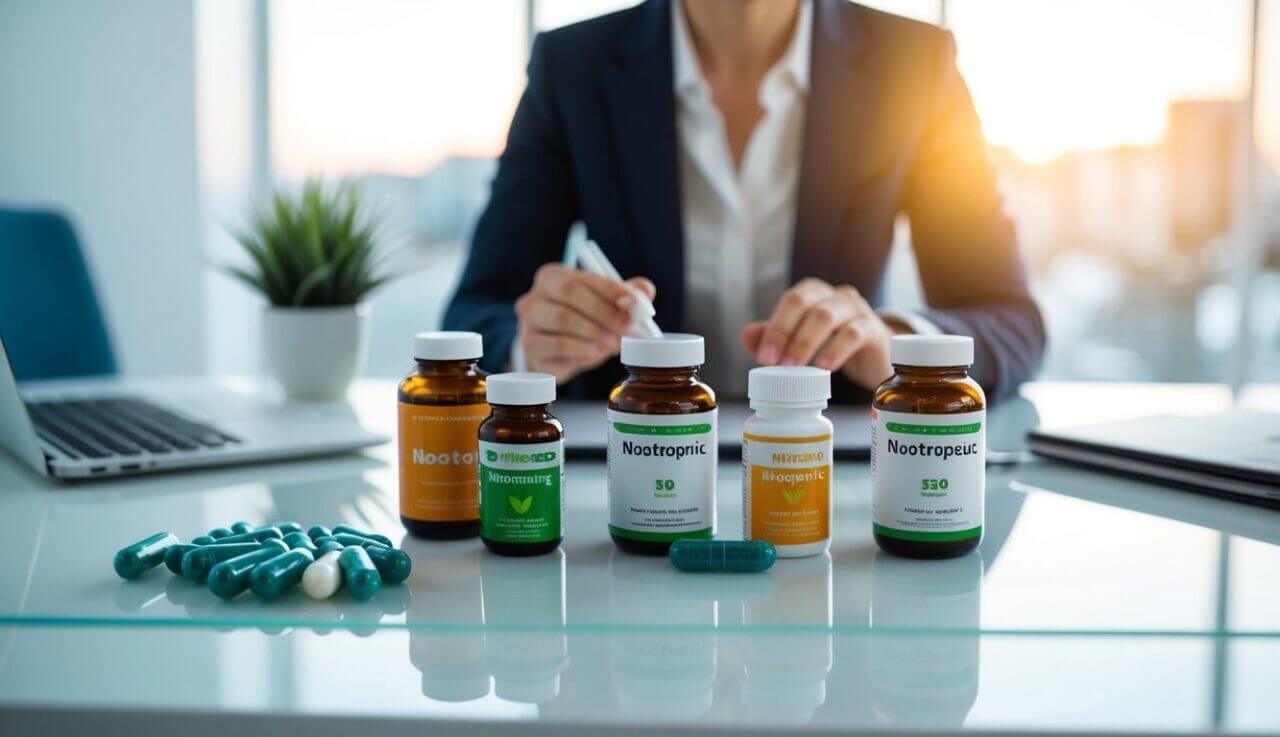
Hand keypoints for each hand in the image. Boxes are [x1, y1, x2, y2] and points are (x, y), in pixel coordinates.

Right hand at [514, 263, 656, 383]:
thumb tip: (646, 292)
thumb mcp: (605, 307)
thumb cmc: (581, 323)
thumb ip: (627, 296)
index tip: (635, 304)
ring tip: (615, 343)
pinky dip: (580, 350)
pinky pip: (555, 345)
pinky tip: (596, 353)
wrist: (554, 355)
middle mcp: (535, 295)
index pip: (584, 277)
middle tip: (628, 328)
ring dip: (595, 332)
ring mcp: (528, 322)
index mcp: (553, 277)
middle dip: (604, 311)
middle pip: (569, 294)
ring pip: (562, 319)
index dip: (612, 289)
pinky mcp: (530, 347)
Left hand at [739, 278, 902, 389]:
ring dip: (805, 343)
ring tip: (793, 368)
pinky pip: (853, 334)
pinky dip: (835, 351)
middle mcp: (835, 295)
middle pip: (805, 304)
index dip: (774, 328)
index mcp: (814, 293)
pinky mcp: (874, 330)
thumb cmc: (834, 343)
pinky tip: (824, 368)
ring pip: (826, 316)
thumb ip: (773, 336)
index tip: (763, 358)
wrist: (877, 357)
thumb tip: (744, 336)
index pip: (790, 301)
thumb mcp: (800, 340)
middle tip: (773, 363)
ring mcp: (857, 310)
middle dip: (784, 332)